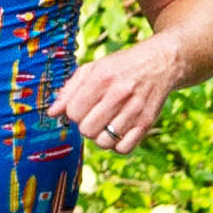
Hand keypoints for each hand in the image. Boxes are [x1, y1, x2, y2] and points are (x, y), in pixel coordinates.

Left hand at [47, 34, 179, 152]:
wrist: (160, 63)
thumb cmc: (120, 67)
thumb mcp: (92, 69)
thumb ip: (69, 90)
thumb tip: (52, 113)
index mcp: (101, 78)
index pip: (73, 112)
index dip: (73, 112)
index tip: (81, 106)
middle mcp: (118, 94)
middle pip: (86, 130)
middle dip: (85, 125)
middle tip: (93, 116)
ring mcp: (134, 110)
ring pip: (104, 142)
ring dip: (100, 136)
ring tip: (106, 123)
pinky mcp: (147, 122)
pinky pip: (123, 149)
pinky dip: (117, 145)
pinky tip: (118, 132)